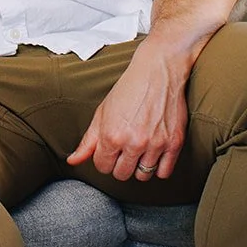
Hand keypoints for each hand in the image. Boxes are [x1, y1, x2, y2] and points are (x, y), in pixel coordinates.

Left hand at [66, 40, 188, 180]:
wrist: (158, 71)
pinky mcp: (174, 143)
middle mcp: (133, 142)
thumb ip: (88, 141)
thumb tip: (73, 161)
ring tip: (139, 150)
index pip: (102, 167)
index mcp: (112, 135)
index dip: (104, 158)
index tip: (110, 149)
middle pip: (122, 174)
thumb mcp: (102, 112)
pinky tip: (153, 154)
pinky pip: (164, 173)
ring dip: (139, 166)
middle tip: (124, 149)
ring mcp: (155, 144)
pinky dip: (158, 168)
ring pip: (143, 176)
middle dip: (120, 164)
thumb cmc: (129, 89)